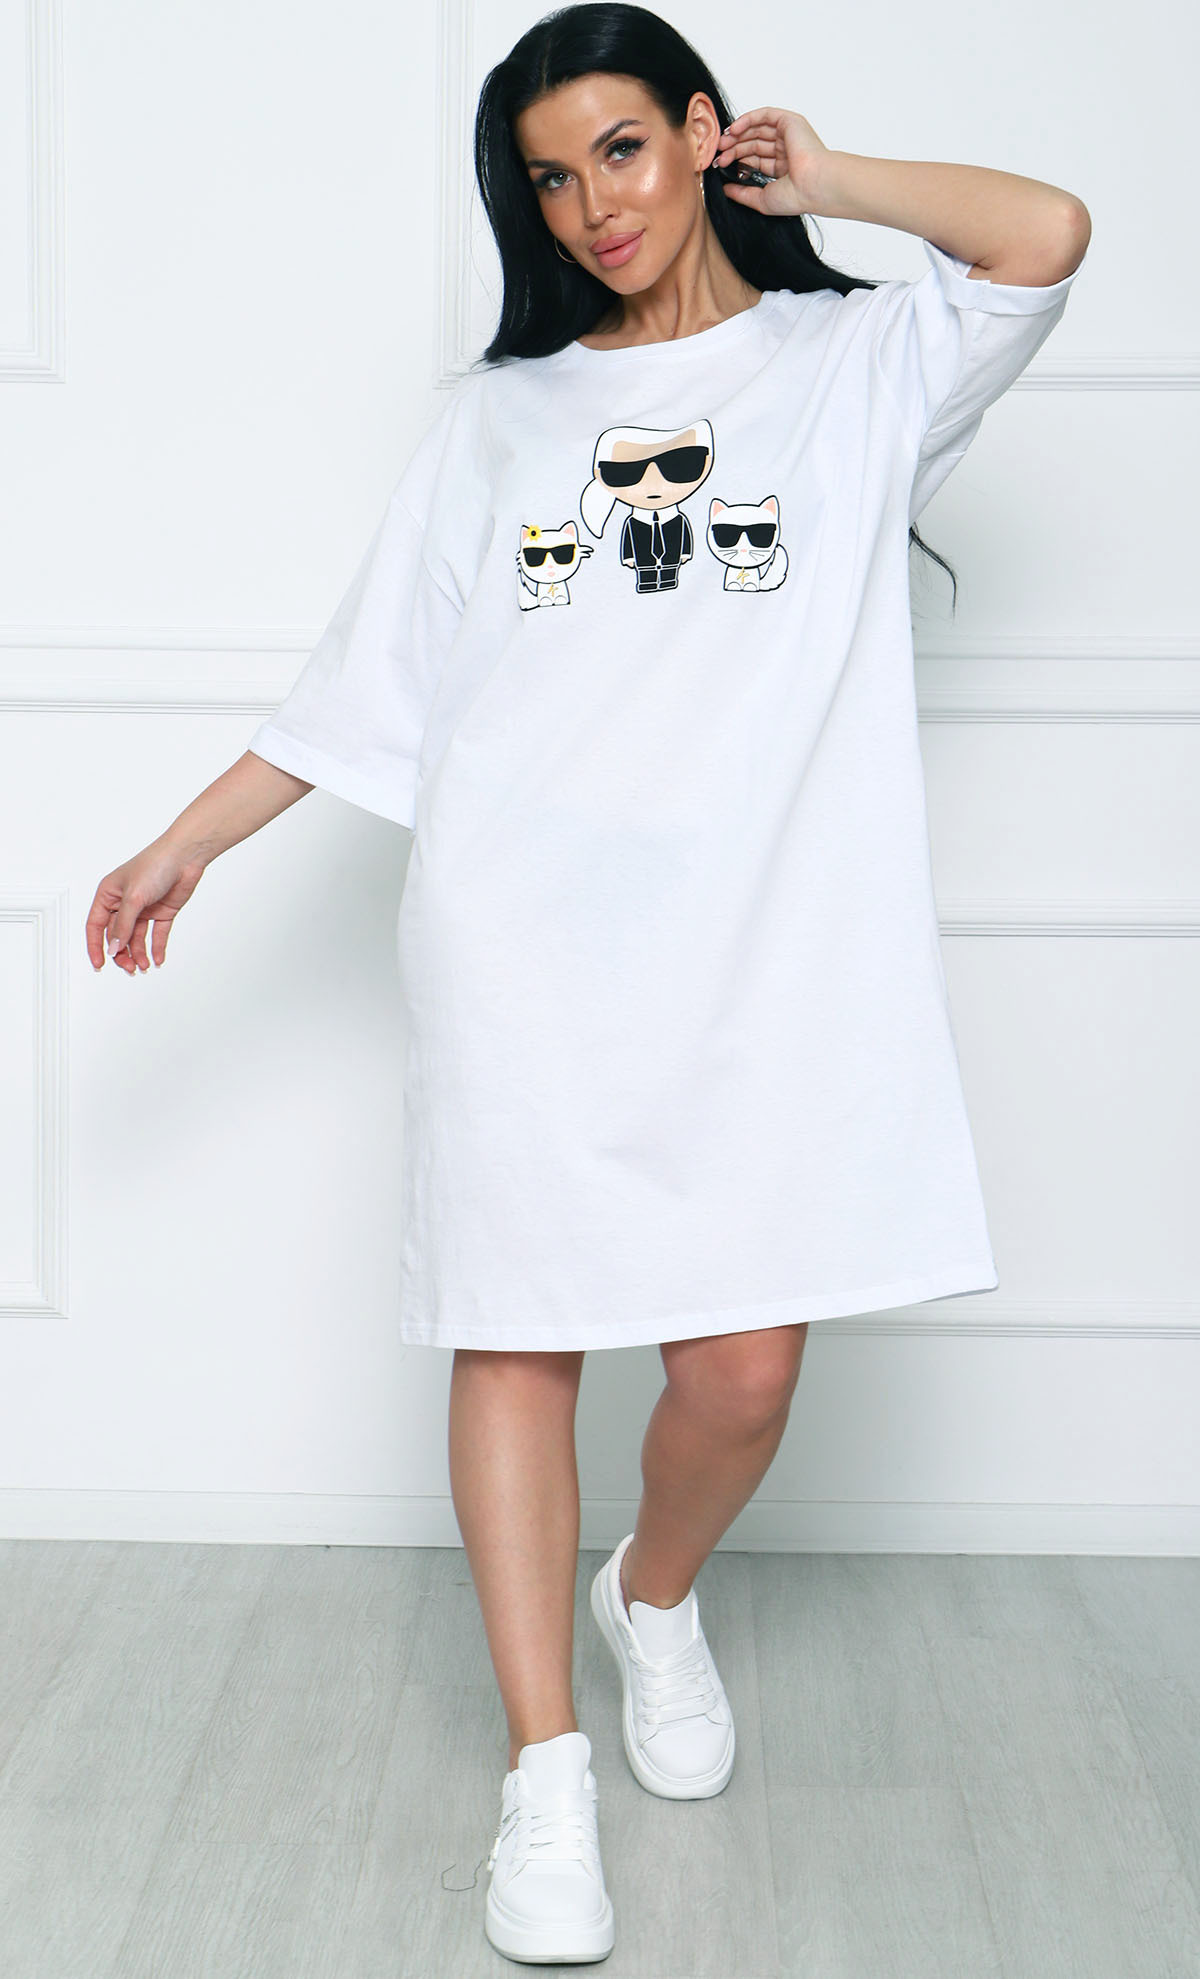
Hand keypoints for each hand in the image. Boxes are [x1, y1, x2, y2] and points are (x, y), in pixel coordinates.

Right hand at [86, 838, 206, 974]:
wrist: (186, 857)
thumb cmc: (155, 865)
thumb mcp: (134, 898)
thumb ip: (123, 925)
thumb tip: (114, 948)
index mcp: (109, 894)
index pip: (96, 925)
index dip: (96, 946)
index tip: (99, 965)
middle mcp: (124, 902)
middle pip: (117, 935)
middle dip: (121, 953)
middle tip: (129, 968)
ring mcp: (143, 908)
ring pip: (136, 938)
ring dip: (138, 953)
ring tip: (143, 966)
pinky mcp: (162, 911)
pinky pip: (156, 934)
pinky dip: (156, 948)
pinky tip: (157, 960)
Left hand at [714, 106, 830, 217]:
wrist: (813, 185)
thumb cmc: (796, 195)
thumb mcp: (762, 198)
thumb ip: (743, 194)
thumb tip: (726, 189)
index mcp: (784, 168)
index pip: (756, 160)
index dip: (737, 160)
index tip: (721, 165)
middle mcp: (787, 150)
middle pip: (754, 143)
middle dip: (735, 148)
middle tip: (719, 155)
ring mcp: (789, 135)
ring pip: (757, 129)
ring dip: (738, 135)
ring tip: (723, 144)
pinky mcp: (790, 122)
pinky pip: (764, 115)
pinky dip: (748, 119)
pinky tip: (734, 129)